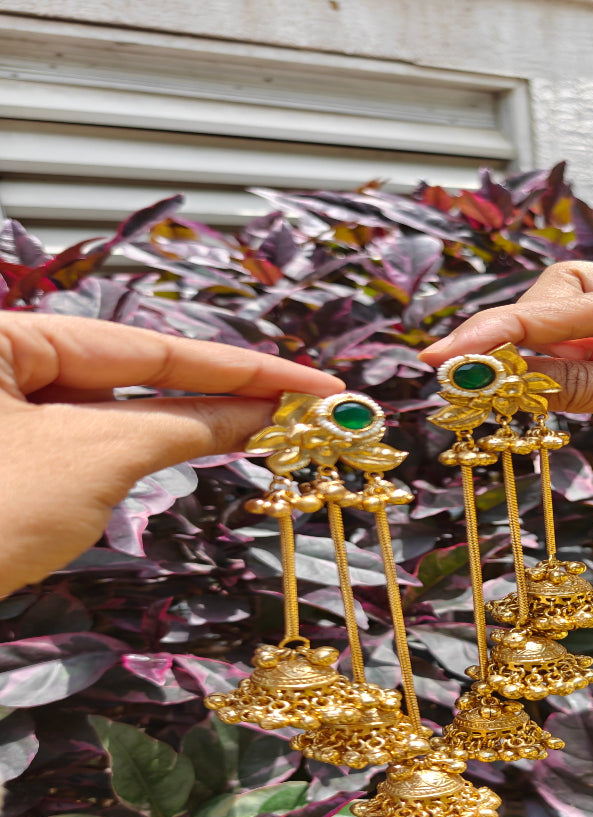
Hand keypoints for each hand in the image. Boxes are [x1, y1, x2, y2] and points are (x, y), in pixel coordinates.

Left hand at [0, 313, 341, 594]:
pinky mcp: (3, 460)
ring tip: (267, 428)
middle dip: (221, 392)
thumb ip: (181, 423)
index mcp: (2, 333)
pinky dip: (143, 450)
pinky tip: (196, 447)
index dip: (242, 366)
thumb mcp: (93, 456)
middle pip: (132, 373)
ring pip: (112, 410)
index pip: (148, 345)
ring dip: (188, 423)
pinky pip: (87, 442)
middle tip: (303, 408)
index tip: (315, 383)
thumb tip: (258, 412)